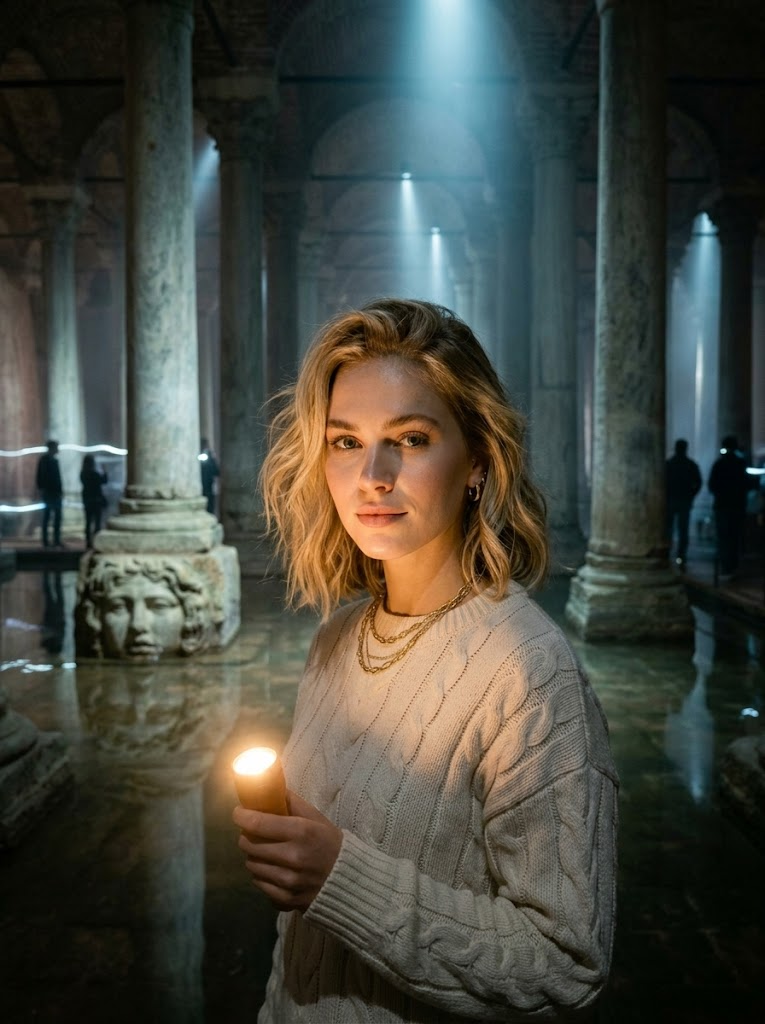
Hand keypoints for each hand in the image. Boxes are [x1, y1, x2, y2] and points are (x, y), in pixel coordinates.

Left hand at [233, 790, 342, 911]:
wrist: (350, 882)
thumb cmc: (331, 844)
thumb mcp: (317, 819)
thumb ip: (294, 803)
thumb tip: (271, 787)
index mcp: (301, 832)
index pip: (258, 823)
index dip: (242, 816)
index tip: (239, 812)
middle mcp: (293, 857)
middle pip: (250, 845)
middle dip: (246, 836)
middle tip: (252, 832)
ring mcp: (289, 882)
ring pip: (252, 866)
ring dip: (253, 856)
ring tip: (263, 851)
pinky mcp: (287, 900)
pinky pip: (259, 885)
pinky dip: (261, 876)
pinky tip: (271, 869)